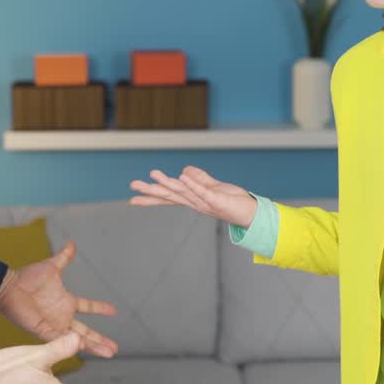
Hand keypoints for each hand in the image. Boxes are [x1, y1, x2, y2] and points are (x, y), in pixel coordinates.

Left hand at [0, 241, 118, 357]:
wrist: (9, 287)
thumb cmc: (28, 278)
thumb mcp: (51, 266)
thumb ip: (64, 258)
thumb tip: (72, 244)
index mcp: (66, 301)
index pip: (88, 307)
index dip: (100, 308)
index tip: (114, 310)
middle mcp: (62, 316)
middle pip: (86, 331)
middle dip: (100, 340)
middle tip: (114, 348)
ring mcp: (54, 325)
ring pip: (77, 340)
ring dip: (93, 346)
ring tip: (107, 353)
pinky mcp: (44, 331)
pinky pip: (60, 340)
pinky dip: (73, 343)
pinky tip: (84, 347)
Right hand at [128, 166, 257, 227]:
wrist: (251, 213)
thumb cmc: (233, 201)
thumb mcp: (213, 187)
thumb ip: (199, 179)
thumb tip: (184, 170)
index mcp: (192, 200)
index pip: (168, 198)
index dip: (151, 197)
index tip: (132, 198)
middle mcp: (195, 203)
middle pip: (170, 196)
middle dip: (151, 191)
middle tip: (133, 185)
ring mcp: (205, 202)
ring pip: (182, 192)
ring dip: (168, 183)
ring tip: (153, 175)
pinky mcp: (217, 200)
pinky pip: (202, 191)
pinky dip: (192, 184)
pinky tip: (181, 176)